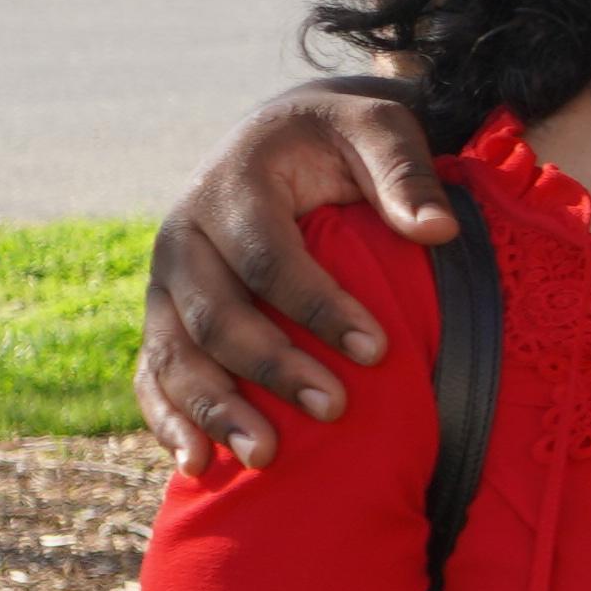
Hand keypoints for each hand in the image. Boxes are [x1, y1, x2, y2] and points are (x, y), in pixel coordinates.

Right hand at [140, 87, 455, 472]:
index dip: (319, 307)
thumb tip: (438, 230)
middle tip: (335, 409)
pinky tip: (196, 462)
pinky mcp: (162, 314)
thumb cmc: (341, 137)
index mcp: (232, 186)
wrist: (284, 136)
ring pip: (174, 352)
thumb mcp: (378, 127)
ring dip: (215, 407)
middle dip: (273, 367)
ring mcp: (164, 281)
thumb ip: (404, 172)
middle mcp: (183, 235)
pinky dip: (168, 417)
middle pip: (215, 314)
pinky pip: (151, 371)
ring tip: (265, 455)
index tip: (377, 351)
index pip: (269, 257)